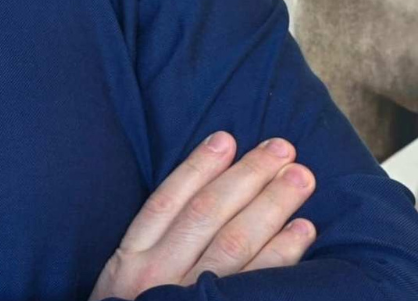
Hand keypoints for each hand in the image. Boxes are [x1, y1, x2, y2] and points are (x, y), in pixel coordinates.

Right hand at [88, 132, 316, 299]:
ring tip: (300, 179)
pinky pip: (252, 283)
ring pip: (233, 244)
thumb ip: (151, 245)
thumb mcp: (121, 280)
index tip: (227, 138)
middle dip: (247, 178)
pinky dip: (280, 255)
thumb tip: (200, 194)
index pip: (167, 201)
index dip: (198, 166)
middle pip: (207, 215)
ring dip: (271, 207)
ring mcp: (187, 300)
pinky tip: (302, 233)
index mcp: (130, 259)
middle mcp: (157, 276)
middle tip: (282, 150)